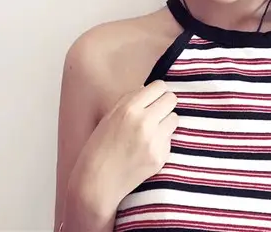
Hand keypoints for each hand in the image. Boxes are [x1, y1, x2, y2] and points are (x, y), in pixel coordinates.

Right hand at [67, 79, 178, 220]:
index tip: (154, 98)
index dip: (157, 91)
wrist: (96, 183)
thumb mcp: (109, 117)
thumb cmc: (98, 147)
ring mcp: (154, 141)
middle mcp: (144, 122)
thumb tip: (147, 89)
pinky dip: (162, 141)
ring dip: (165, 122)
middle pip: (172, 99)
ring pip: (174, 118)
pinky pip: (170, 139)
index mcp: (129, 109)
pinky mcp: (160, 157)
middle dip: (164, 104)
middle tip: (155, 112)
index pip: (160, 86)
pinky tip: (146, 149)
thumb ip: (129, 100)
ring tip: (151, 131)